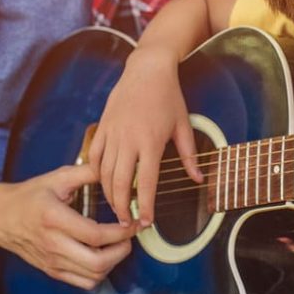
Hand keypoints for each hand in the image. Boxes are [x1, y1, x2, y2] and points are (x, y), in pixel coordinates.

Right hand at [0, 164, 137, 289]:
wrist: (0, 217)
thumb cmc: (29, 196)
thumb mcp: (57, 178)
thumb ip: (87, 172)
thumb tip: (113, 166)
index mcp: (54, 218)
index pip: (96, 235)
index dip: (122, 232)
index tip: (133, 223)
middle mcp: (53, 244)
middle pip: (97, 262)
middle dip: (122, 251)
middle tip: (129, 237)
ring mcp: (52, 261)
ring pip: (93, 276)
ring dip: (113, 263)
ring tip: (118, 245)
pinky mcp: (52, 271)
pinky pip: (83, 282)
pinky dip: (99, 273)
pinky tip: (103, 256)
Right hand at [89, 46, 200, 227]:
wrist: (147, 70)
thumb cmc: (169, 97)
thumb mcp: (183, 125)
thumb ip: (189, 155)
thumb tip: (199, 179)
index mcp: (151, 142)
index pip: (147, 183)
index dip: (147, 206)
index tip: (147, 222)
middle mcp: (128, 140)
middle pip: (120, 183)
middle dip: (122, 207)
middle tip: (126, 223)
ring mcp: (112, 133)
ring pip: (104, 172)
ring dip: (109, 194)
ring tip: (116, 208)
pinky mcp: (102, 127)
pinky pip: (94, 156)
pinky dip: (95, 173)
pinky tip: (102, 184)